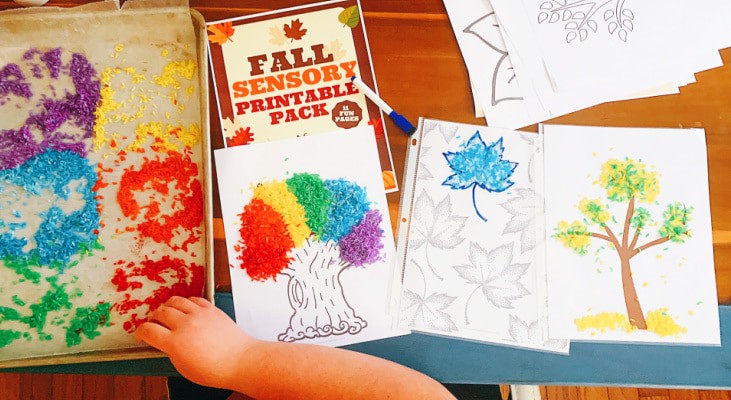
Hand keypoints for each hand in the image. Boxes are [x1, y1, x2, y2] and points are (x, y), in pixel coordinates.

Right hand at [135, 296, 254, 389]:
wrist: (239, 360)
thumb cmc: (214, 370)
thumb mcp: (184, 367)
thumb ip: (171, 351)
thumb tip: (165, 342)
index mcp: (174, 342)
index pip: (148, 330)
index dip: (140, 331)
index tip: (141, 333)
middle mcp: (185, 324)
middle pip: (160, 312)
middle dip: (154, 318)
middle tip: (155, 323)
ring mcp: (199, 314)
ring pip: (175, 301)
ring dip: (167, 306)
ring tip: (168, 313)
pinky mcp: (211, 308)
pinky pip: (193, 299)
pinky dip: (186, 302)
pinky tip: (186, 308)